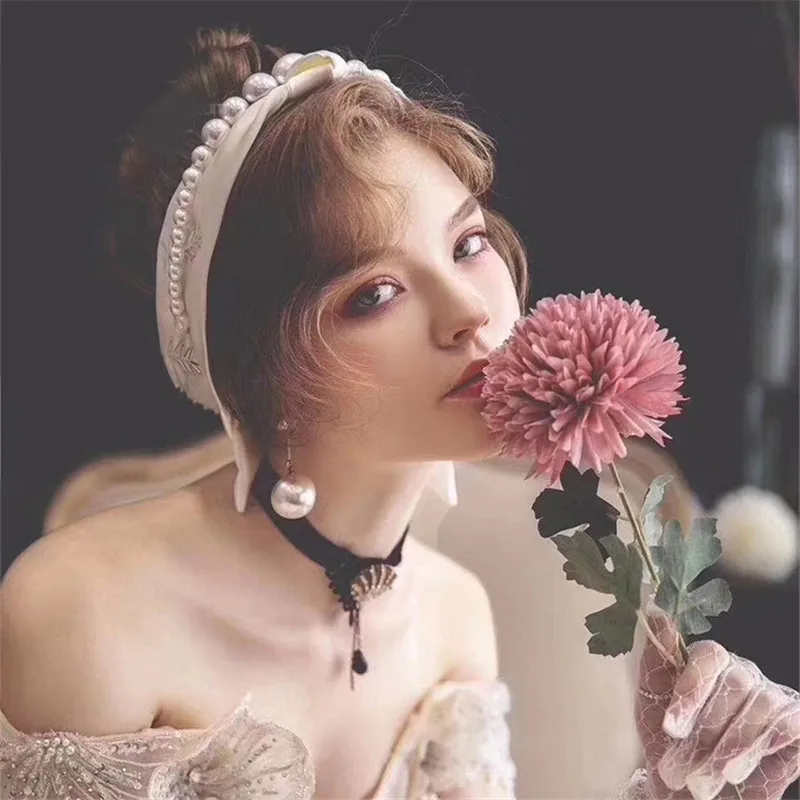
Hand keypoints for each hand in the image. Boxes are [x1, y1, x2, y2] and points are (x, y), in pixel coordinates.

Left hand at [635, 607, 799, 799]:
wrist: (689, 793)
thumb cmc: (670, 746)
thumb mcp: (651, 706)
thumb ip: (655, 661)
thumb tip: (655, 613)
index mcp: (708, 663)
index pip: (711, 656)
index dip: (691, 690)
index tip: (671, 729)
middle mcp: (745, 674)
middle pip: (736, 685)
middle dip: (706, 731)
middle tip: (681, 769)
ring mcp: (773, 699)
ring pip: (762, 710)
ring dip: (729, 751)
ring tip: (702, 782)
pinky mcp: (795, 727)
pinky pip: (790, 729)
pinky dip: (764, 754)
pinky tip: (740, 775)